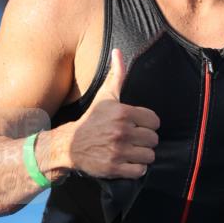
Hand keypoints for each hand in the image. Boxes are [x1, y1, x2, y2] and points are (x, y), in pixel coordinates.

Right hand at [67, 48, 159, 178]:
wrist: (69, 145)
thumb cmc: (91, 120)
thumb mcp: (105, 97)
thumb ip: (116, 75)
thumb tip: (118, 51)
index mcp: (124, 113)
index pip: (155, 121)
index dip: (148, 124)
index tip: (139, 126)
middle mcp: (122, 132)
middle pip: (154, 140)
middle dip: (145, 141)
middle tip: (134, 140)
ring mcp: (119, 151)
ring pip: (150, 156)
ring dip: (143, 155)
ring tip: (132, 151)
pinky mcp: (115, 168)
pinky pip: (140, 171)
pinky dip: (136, 169)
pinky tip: (127, 162)